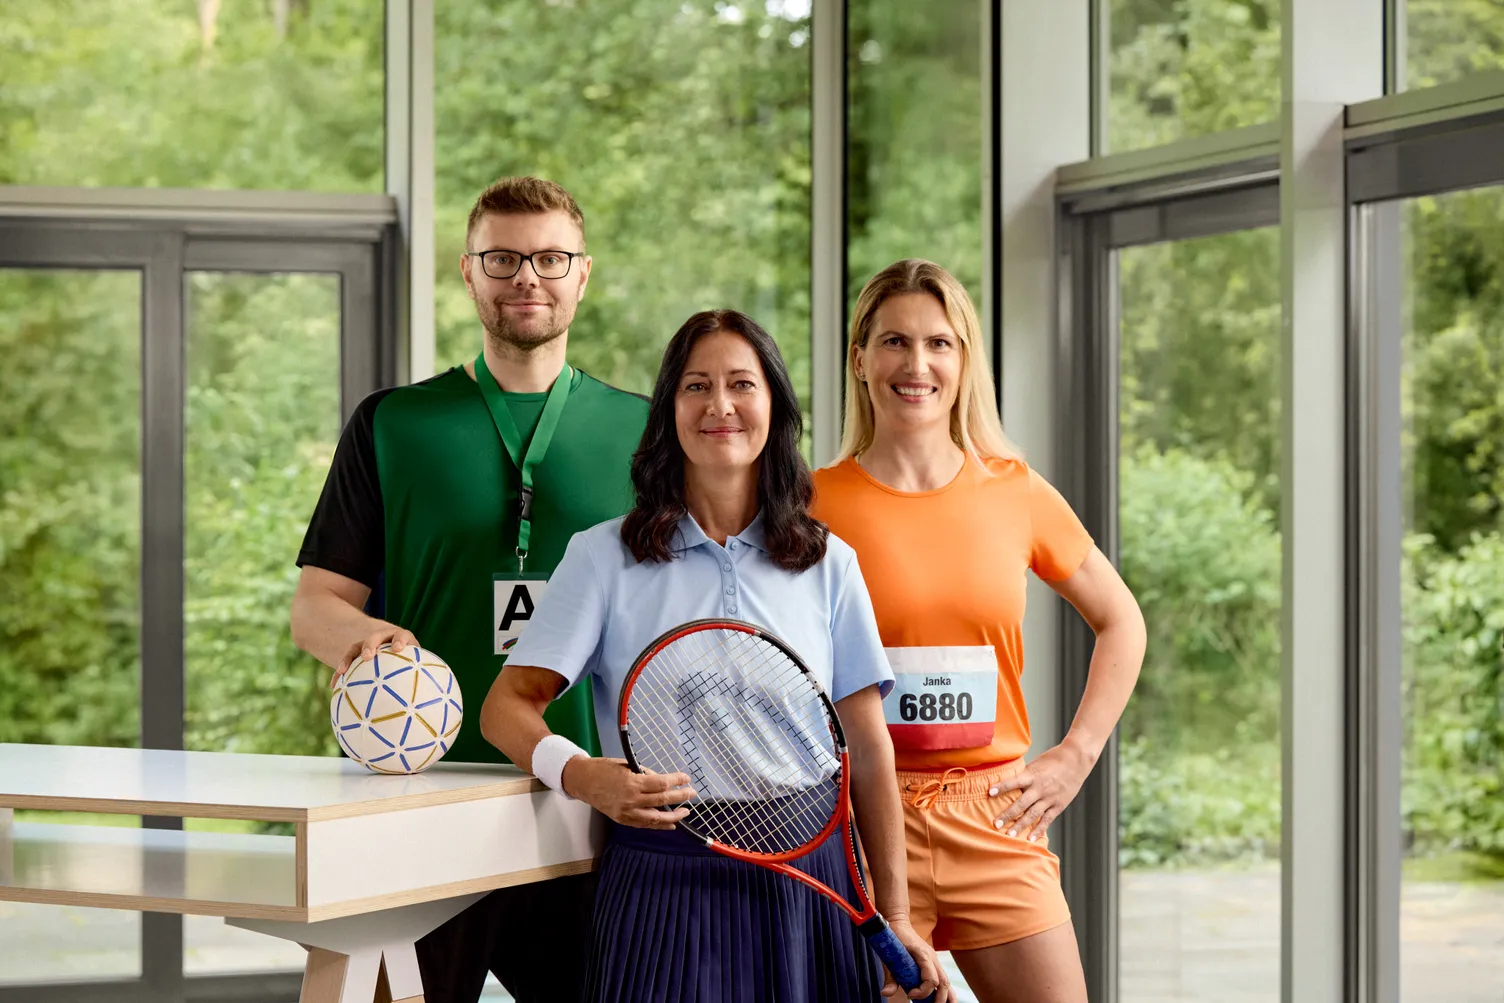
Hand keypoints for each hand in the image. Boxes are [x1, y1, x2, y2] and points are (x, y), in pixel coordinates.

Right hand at [333, 624, 420, 687]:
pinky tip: (334, 686)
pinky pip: (347, 661)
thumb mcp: (415, 672)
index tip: (397, 649)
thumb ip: (420, 683)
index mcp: (403, 641)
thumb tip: (427, 708)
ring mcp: (369, 645)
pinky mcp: (357, 653)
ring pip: (357, 646)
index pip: (403, 636)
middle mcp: (385, 640)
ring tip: (343, 671)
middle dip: (371, 645)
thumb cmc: (410, 671)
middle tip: (368, 656)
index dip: (400, 640)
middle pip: (376, 637)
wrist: (393, 659)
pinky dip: (340, 672)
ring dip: (349, 657)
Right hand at [561, 757, 695, 828]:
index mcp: (633, 783)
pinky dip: (659, 825)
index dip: (677, 781)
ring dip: (673, 816)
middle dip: (681, 797)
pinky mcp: (623, 820)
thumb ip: (645, 774)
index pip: (662, 783)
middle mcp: (632, 800)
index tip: (686, 778)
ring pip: (656, 818)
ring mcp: (627, 812)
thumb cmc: (605, 769)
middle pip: (663, 800)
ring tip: (685, 812)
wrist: (583, 781)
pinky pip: (645, 824)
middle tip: (692, 793)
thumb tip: (662, 781)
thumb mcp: (627, 765)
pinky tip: (670, 823)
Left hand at [879, 915, 948, 1001]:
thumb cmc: (893, 938)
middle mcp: (932, 958)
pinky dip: (945, 991)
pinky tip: (944, 1001)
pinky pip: (943, 978)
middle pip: (943, 982)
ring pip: (946, 981)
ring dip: (948, 997)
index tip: (909, 995)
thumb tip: (885, 993)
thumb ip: (889, 977)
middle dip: (940, 999)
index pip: (931, 979)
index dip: (922, 991)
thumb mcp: (888, 956)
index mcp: (923, 955)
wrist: (899, 923)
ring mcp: (934, 961)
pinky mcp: (933, 963)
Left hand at [990, 741, 1094, 839]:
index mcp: (1032, 775)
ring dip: (1020, 825)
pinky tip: (1031, 838)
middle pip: (1021, 803)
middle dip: (1008, 814)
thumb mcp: (1035, 764)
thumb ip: (1024, 775)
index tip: (990, 792)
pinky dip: (1039, 829)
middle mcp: (1039, 788)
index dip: (1001, 787)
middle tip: (996, 824)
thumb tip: (1008, 783)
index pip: (1013, 781)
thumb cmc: (1053, 759)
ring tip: (1010, 835)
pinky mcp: (1058, 805)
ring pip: (1033, 814)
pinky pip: (1047, 820)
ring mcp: (1049, 798)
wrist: (1076, 760)